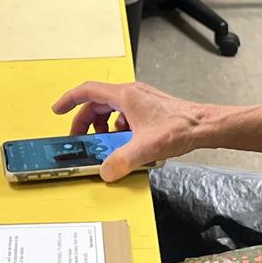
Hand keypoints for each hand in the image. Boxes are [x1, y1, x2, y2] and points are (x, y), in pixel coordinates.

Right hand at [52, 80, 212, 179]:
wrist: (204, 125)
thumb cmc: (180, 128)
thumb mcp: (146, 148)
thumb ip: (122, 161)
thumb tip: (105, 171)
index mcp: (125, 96)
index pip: (87, 91)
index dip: (69, 100)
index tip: (57, 110)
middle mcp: (131, 94)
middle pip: (97, 103)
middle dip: (85, 121)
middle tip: (80, 138)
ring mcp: (141, 100)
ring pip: (111, 109)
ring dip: (102, 125)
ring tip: (104, 142)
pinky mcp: (148, 109)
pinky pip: (124, 115)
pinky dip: (118, 127)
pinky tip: (125, 142)